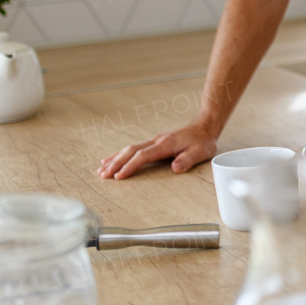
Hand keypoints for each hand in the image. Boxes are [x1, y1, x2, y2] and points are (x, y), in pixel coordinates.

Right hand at [98, 122, 217, 179]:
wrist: (204, 128)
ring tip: (101, 170)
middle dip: (116, 163)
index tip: (118, 177)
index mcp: (166, 144)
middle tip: (103, 175)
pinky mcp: (154, 142)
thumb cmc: (203, 142)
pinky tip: (111, 159)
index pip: (143, 156)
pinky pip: (134, 148)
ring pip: (130, 149)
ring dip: (115, 159)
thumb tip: (175, 168)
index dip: (130, 166)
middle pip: (131, 151)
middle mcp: (157, 141)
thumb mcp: (201, 152)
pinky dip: (120, 154)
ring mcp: (154, 141)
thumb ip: (188, 160)